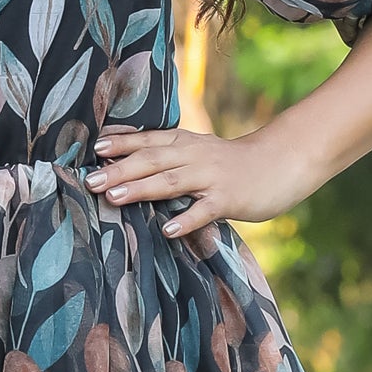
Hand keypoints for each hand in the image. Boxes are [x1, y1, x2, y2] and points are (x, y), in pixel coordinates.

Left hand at [92, 122, 326, 250]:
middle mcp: (194, 156)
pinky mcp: (229, 199)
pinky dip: (186, 220)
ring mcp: (211, 177)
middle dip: (119, 169)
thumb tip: (131, 167)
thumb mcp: (199, 152)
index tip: (94, 149)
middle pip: (152, 160)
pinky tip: (168, 230)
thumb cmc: (233, 163)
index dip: (121, 144)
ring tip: (114, 197)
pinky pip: (204, 210)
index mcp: (185, 143)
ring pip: (171, 181)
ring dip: (141, 189)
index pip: (148, 141)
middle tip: (91, 179)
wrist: (281, 162)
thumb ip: (170, 158)